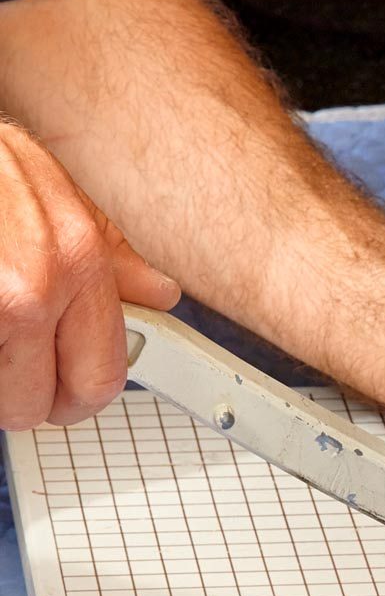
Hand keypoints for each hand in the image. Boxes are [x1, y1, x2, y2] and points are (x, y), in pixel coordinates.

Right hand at [0, 120, 179, 428]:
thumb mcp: (55, 192)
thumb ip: (110, 255)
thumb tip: (159, 293)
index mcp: (76, 260)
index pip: (102, 376)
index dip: (80, 395)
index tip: (66, 393)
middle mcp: (33, 288)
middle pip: (39, 403)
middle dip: (25, 397)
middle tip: (12, 368)